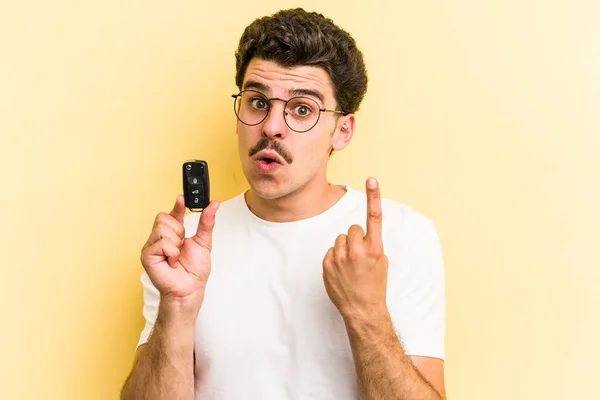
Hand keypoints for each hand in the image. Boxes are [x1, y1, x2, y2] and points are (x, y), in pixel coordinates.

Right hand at [140, 195, 219, 304]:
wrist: (190, 289)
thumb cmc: (194, 271)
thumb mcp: (204, 242)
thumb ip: (207, 222)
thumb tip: (213, 204)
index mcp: (173, 234)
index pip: (172, 214)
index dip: (177, 205)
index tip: (182, 198)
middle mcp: (160, 238)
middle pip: (164, 218)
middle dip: (178, 231)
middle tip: (182, 246)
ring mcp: (151, 246)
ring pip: (162, 228)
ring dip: (176, 243)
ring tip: (176, 256)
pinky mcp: (147, 255)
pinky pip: (161, 242)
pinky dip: (172, 252)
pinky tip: (172, 262)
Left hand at [322, 178, 388, 318]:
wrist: (362, 308)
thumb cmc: (375, 284)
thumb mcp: (381, 261)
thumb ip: (372, 243)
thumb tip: (361, 233)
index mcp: (374, 248)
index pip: (374, 217)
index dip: (374, 196)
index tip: (371, 179)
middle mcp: (356, 250)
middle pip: (353, 228)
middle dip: (356, 238)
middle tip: (360, 255)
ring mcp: (340, 257)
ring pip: (341, 238)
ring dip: (345, 247)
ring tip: (350, 265)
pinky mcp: (327, 263)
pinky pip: (331, 250)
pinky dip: (336, 257)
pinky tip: (342, 271)